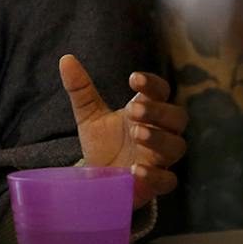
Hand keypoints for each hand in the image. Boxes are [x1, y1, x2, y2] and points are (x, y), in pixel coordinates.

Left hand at [60, 54, 188, 208]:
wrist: (97, 179)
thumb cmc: (102, 143)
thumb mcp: (89, 115)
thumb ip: (80, 89)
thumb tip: (65, 59)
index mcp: (147, 111)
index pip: (160, 92)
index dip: (152, 84)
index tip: (133, 78)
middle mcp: (160, 133)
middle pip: (176, 117)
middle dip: (158, 112)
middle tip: (134, 110)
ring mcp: (160, 159)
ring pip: (176, 146)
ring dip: (159, 139)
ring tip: (137, 133)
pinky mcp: (157, 184)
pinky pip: (167, 180)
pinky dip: (155, 175)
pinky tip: (136, 170)